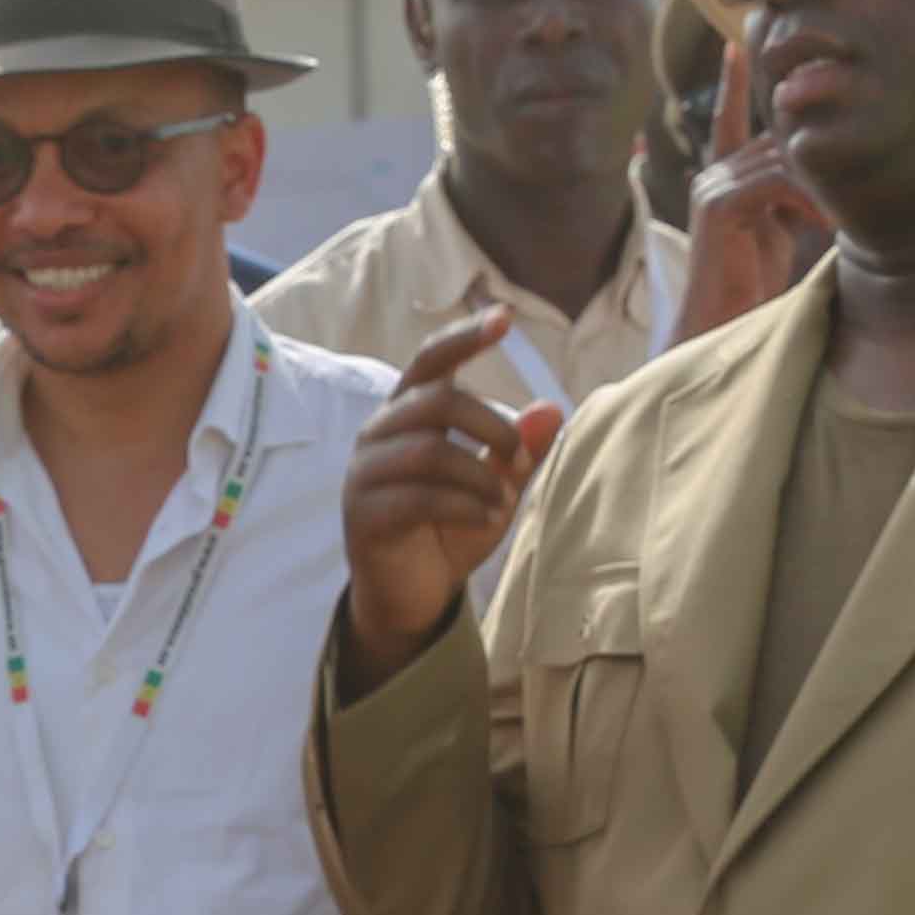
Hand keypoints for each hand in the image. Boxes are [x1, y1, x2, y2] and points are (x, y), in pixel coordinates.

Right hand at [338, 303, 527, 684]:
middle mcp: (378, 434)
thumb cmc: (450, 531)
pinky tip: (487, 520)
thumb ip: (519, 450)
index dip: (465, 338)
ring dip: (480, 475)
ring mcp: (364, 474)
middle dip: (491, 426)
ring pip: (429, 449)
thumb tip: (551, 407)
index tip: (504, 319)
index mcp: (407, 414)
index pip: (431, 361)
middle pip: (438, 400)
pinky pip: (418, 497)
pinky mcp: (363, 515)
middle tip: (517, 462)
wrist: (410, 595)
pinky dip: (464, 507)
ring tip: (502, 503)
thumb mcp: (495, 486)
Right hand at [668, 16, 833, 348]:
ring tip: (847, 212)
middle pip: (780, 137)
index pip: (732, 118)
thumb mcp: (780, 232)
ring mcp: (713, 186)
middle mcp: (715, 174)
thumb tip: (838, 174)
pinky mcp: (719, 204)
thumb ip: (795, 197)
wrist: (718, 333)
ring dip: (823, 181)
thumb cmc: (753, 290)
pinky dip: (808, 199)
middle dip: (823, 152)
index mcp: (727, 178)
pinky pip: (776, 181)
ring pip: (783, 157)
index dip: (737, 82)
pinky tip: (824, 225)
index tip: (737, 43)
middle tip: (869, 168)